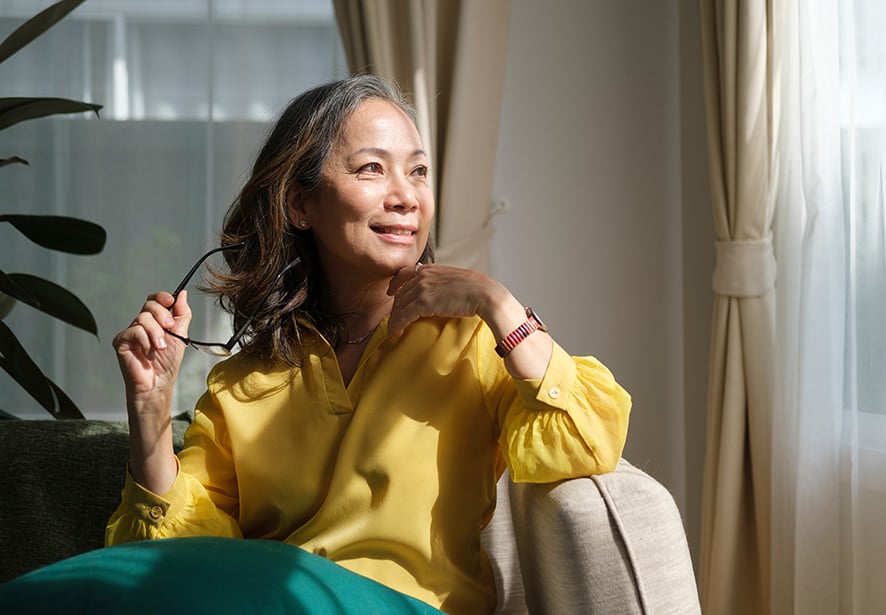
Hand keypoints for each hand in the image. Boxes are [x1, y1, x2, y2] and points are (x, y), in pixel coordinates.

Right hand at [112, 290, 191, 412]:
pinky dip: (145, 341)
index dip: (162, 297)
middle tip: (169, 329)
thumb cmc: (168, 362)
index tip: (170, 301)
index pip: (155, 299)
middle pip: (149, 305)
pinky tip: (149, 353)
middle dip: (162, 315)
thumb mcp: (181, 334)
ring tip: (160, 348)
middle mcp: (142, 323)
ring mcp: (131, 331)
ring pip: (143, 318)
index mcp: (156, 320)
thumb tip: (182, 294)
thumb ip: (182, 314)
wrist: (158, 382)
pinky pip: (134, 331)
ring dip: (156, 333)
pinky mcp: (121, 341)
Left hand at [387, 263, 551, 378]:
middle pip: (401, 292)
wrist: (486, 294)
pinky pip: (403, 316)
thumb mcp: (458, 280)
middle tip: (394, 319)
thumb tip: (445, 292)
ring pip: (399, 305)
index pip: (406, 272)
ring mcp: (423, 288)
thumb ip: (446, 283)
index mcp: (432, 268)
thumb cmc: (478, 290)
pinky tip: (397, 333)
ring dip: (394, 319)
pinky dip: (397, 325)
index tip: (391, 292)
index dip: (395, 283)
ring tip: (394, 330)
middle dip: (395, 307)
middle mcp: (424, 276)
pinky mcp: (424, 303)